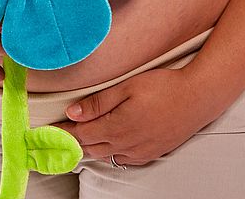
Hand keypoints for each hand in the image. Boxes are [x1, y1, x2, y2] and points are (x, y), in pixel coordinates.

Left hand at [54, 67, 217, 166]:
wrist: (198, 97)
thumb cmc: (163, 86)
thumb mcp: (128, 87)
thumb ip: (99, 102)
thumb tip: (72, 112)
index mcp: (117, 127)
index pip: (81, 133)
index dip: (62, 131)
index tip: (47, 130)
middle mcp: (126, 144)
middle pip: (90, 147)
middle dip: (72, 141)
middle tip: (56, 136)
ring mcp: (139, 151)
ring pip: (105, 154)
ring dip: (89, 148)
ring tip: (76, 140)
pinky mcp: (151, 152)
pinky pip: (123, 159)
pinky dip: (109, 153)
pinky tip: (107, 145)